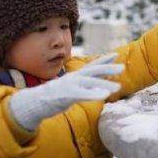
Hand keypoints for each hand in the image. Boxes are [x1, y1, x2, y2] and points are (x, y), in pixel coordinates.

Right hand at [8, 53, 123, 131]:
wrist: (34, 103)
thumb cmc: (55, 97)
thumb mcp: (72, 89)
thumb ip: (84, 86)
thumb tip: (98, 86)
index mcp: (76, 76)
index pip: (92, 66)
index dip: (104, 60)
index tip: (117, 55)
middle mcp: (74, 78)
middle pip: (93, 70)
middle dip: (108, 68)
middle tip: (122, 67)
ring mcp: (69, 86)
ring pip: (89, 82)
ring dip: (104, 84)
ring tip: (118, 87)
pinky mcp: (65, 96)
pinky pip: (81, 94)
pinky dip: (92, 94)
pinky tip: (103, 96)